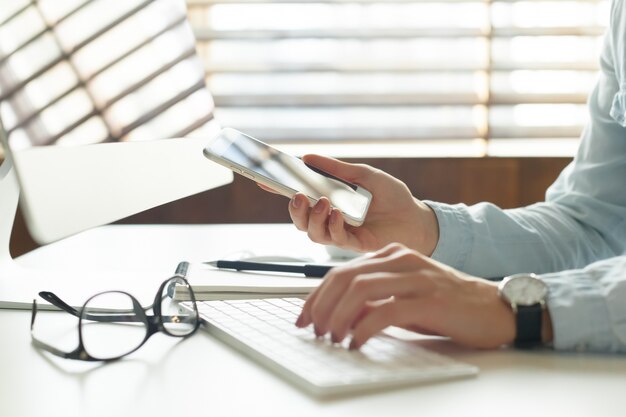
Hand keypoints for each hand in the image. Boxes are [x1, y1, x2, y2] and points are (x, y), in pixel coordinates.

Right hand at [260, 154, 438, 254]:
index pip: (298, 194)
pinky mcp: (352, 244)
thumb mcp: (362, 175)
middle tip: (297, 195)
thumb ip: (335, 169)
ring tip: (322, 202)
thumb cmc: (391, 196)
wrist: (416, 218)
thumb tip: (306, 156)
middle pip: (300, 218)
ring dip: (313, 217)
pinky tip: (338, 214)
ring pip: (312, 231)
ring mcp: (339, 232)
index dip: (278, 188)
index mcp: (329, 199)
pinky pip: (334, 238)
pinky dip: (332, 225)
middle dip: (293, 208)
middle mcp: (329, 218)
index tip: (261, 177)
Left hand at [295, 243, 518, 349]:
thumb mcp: (404, 298)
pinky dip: (364, 329)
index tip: (303, 318)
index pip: (341, 271)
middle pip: (345, 277)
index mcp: (392, 255)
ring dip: (338, 316)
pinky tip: (357, 343)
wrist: (496, 308)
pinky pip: (385, 311)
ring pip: (360, 289)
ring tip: (332, 338)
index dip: (316, 295)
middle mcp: (401, 260)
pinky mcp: (429, 299)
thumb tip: (339, 317)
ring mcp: (416, 277)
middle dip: (320, 305)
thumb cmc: (448, 305)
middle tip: (313, 330)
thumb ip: (374, 301)